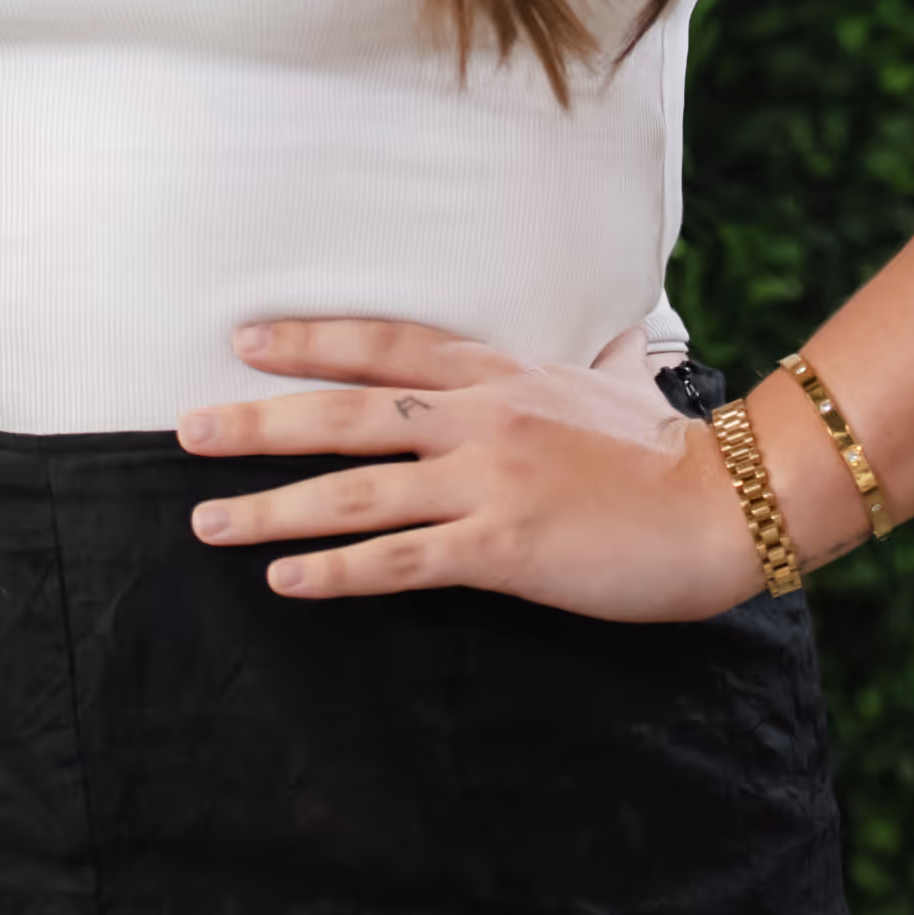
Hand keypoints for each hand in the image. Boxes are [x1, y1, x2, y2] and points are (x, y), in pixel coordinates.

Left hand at [175, 316, 767, 625]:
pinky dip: (336, 571)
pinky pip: (400, 560)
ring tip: (207, 522)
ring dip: (271, 507)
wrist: (728, 501)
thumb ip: (607, 356)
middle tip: (185, 430)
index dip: (311, 341)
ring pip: (354, 490)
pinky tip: (286, 580)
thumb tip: (623, 333)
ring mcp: (488, 480)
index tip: (244, 343)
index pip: (385, 346)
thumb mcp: (626, 380)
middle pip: (345, 413)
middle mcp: (480, 418)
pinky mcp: (502, 547)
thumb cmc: (674, 448)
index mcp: (500, 373)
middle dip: (258, 422)